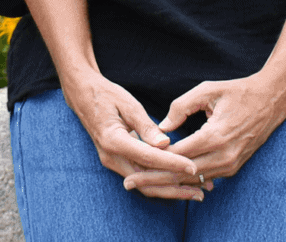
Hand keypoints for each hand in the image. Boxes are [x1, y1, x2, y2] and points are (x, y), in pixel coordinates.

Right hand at [63, 70, 209, 200]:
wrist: (83, 96)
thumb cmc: (107, 96)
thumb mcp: (128, 104)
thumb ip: (146, 126)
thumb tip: (165, 143)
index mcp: (114, 141)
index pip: (148, 158)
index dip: (172, 163)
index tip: (193, 166)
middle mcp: (112, 158)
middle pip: (147, 181)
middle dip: (175, 186)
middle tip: (202, 189)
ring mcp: (113, 162)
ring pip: (145, 183)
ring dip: (170, 188)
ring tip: (196, 190)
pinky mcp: (119, 161)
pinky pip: (141, 176)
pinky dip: (160, 180)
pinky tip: (179, 180)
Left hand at [121, 71, 285, 193]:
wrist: (272, 100)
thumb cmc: (239, 91)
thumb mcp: (209, 90)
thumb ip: (182, 106)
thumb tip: (161, 127)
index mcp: (215, 135)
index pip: (176, 156)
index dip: (152, 161)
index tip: (132, 164)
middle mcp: (223, 155)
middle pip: (180, 174)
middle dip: (153, 179)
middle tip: (128, 182)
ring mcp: (230, 165)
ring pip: (192, 180)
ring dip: (168, 181)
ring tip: (143, 181)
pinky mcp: (234, 168)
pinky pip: (205, 178)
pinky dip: (185, 179)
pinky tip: (168, 179)